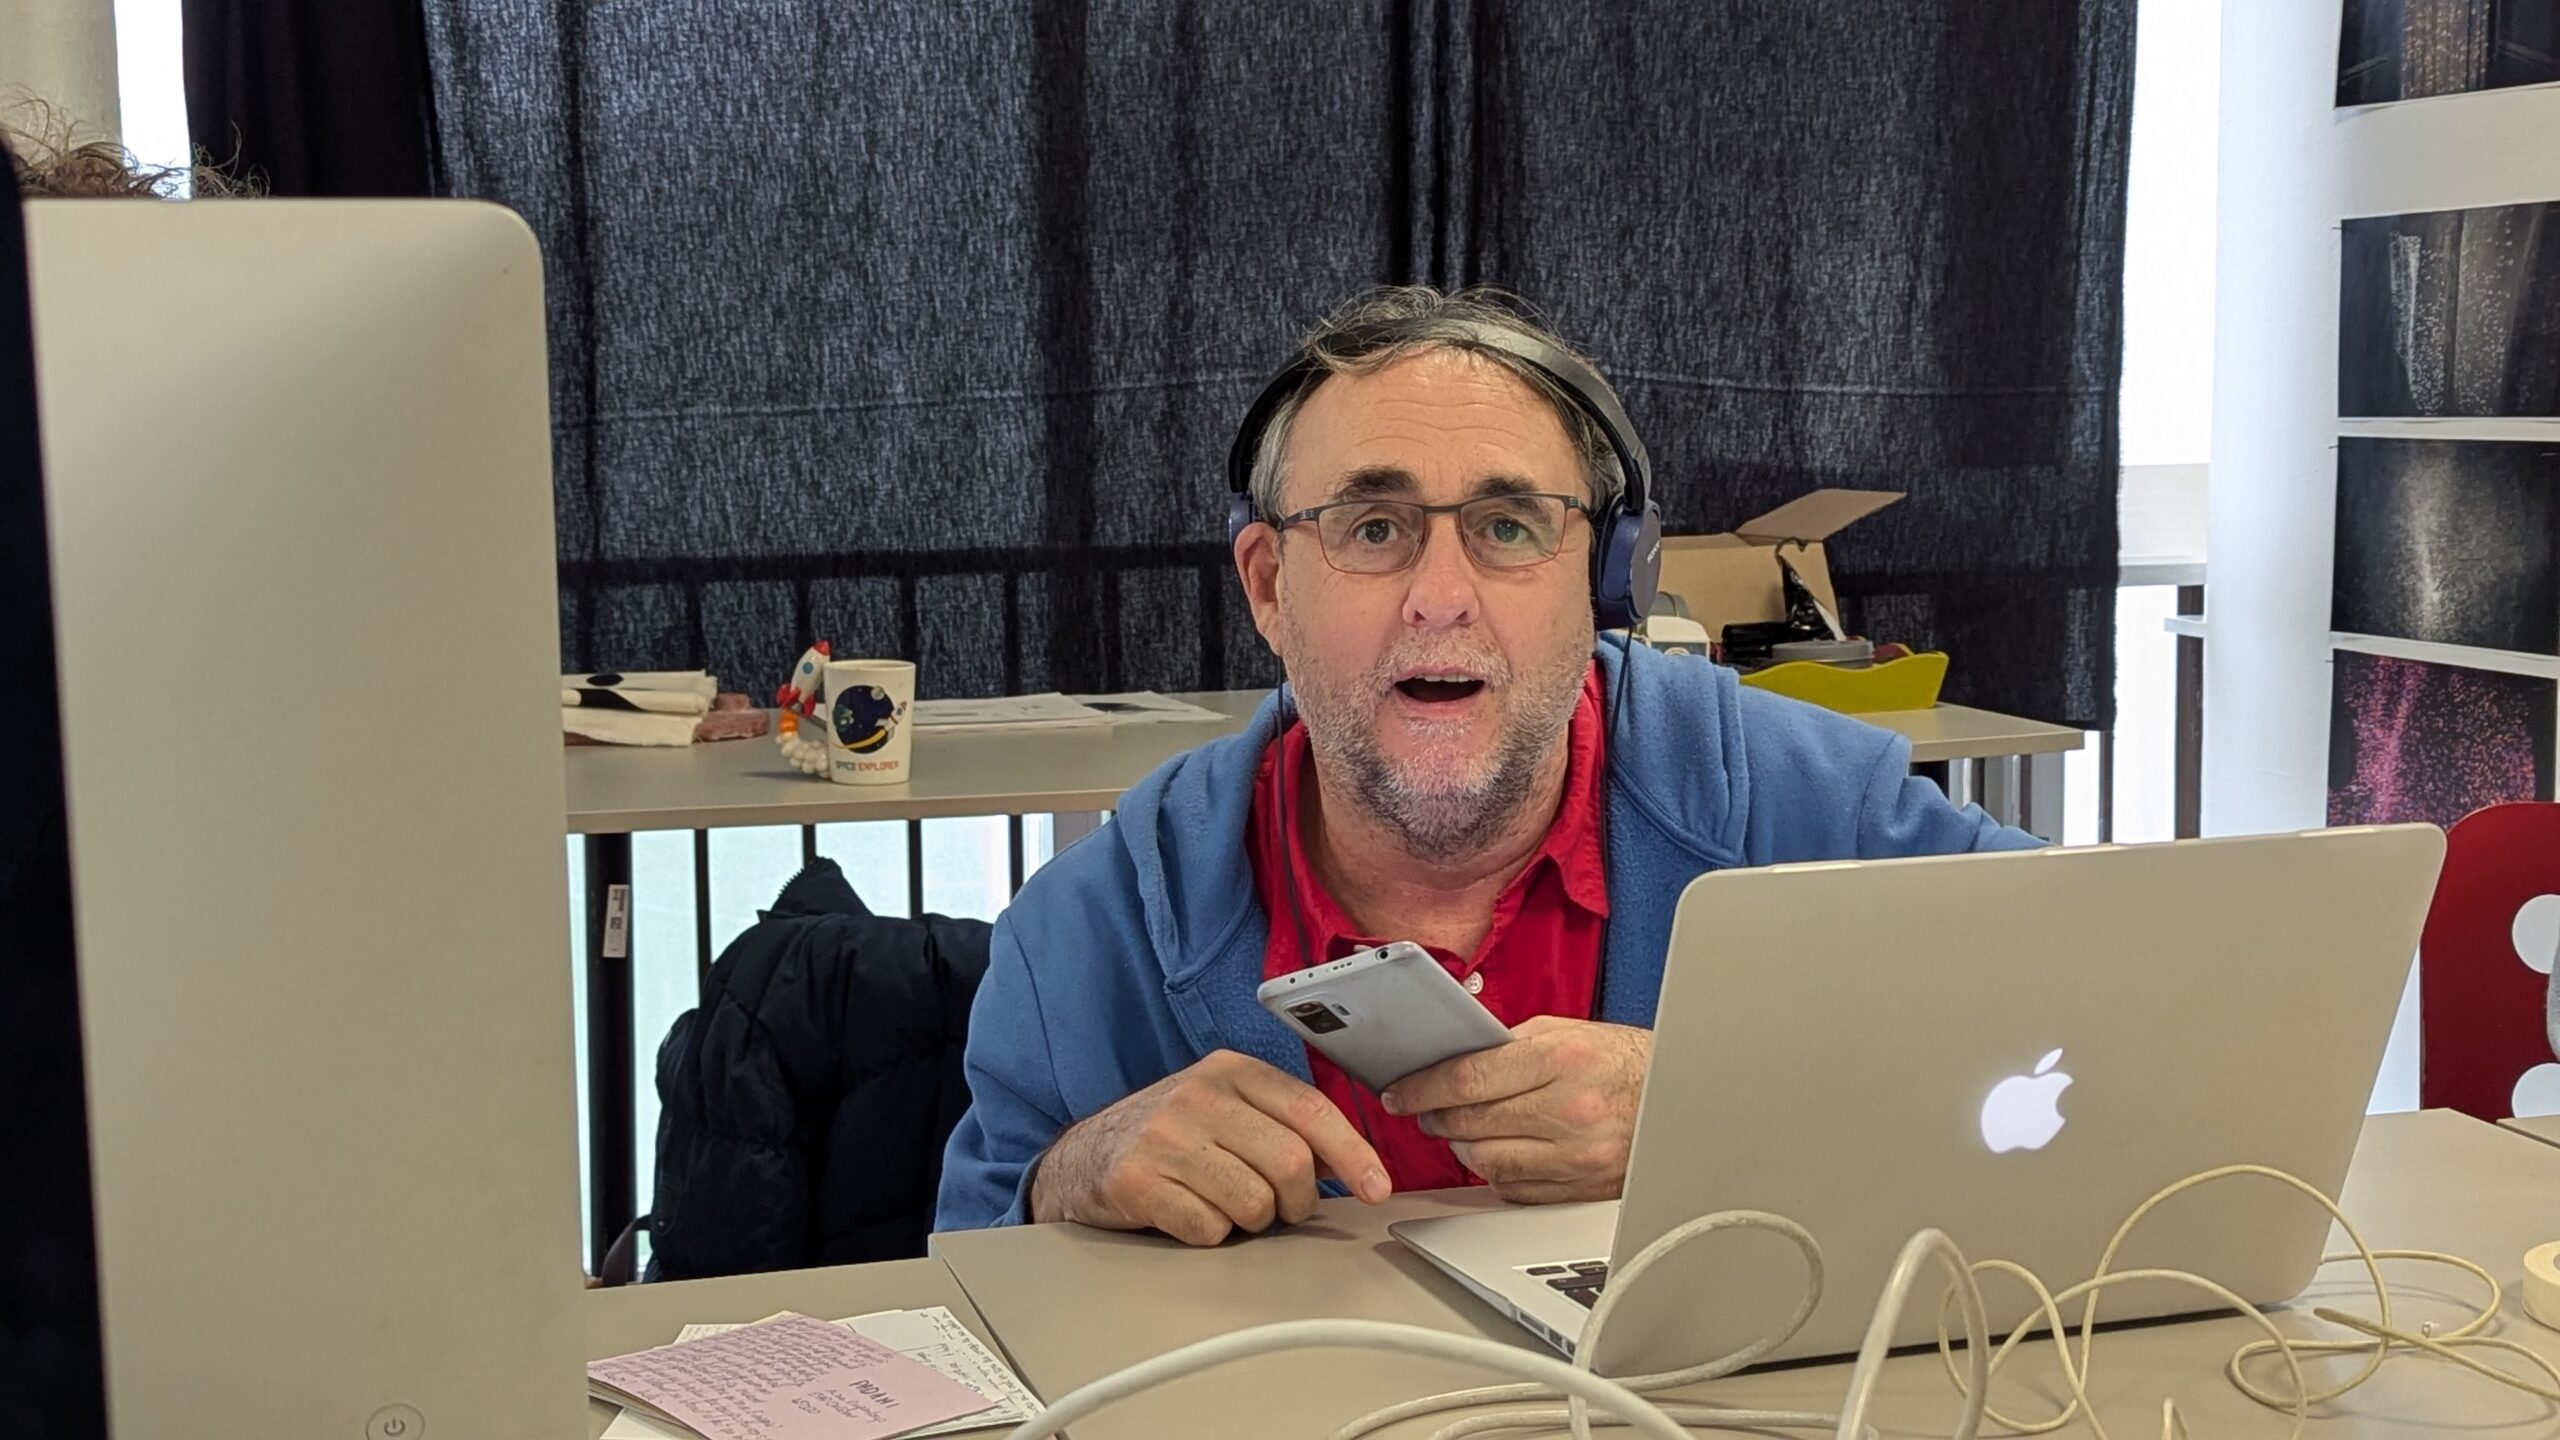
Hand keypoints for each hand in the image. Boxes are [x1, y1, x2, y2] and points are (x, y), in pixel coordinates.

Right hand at [1029, 1049, 1391, 1244]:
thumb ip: (1282, 1124)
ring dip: (1253, 1222)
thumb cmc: (1170, 1137)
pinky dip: (1210, 1235)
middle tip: (1282, 1209)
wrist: (1082, 1158)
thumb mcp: (1225, 1108)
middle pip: (1290, 1162)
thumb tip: (1354, 1165)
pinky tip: (1190, 1215)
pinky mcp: (1136, 1180)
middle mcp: (1198, 1095)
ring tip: (1227, 1207)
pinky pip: (1208, 1229)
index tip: (1376, 1187)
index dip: (1353, 1154)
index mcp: (1230, 1071)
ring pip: (1254, 1203)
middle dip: (1298, 1202)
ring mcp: (1164, 1137)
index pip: (1311, 1110)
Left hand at [1380, 1016, 1650, 1203]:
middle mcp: (1570, 1111)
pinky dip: (1498, 1173)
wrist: (1684, 1100)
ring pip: (1486, 1164)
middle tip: (1424, 1110)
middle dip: (1437, 1118)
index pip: (1469, 1078)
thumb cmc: (1625, 1061)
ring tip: (1465, 1130)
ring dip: (1464, 1148)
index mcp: (1563, 1060)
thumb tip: (1451, 1060)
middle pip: (1471, 1124)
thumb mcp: (1568, 1033)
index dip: (1423, 1088)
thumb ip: (1510, 1047)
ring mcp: (1577, 1157)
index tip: (1399, 1093)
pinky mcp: (1581, 1190)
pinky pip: (1515, 1190)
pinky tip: (1503, 1151)